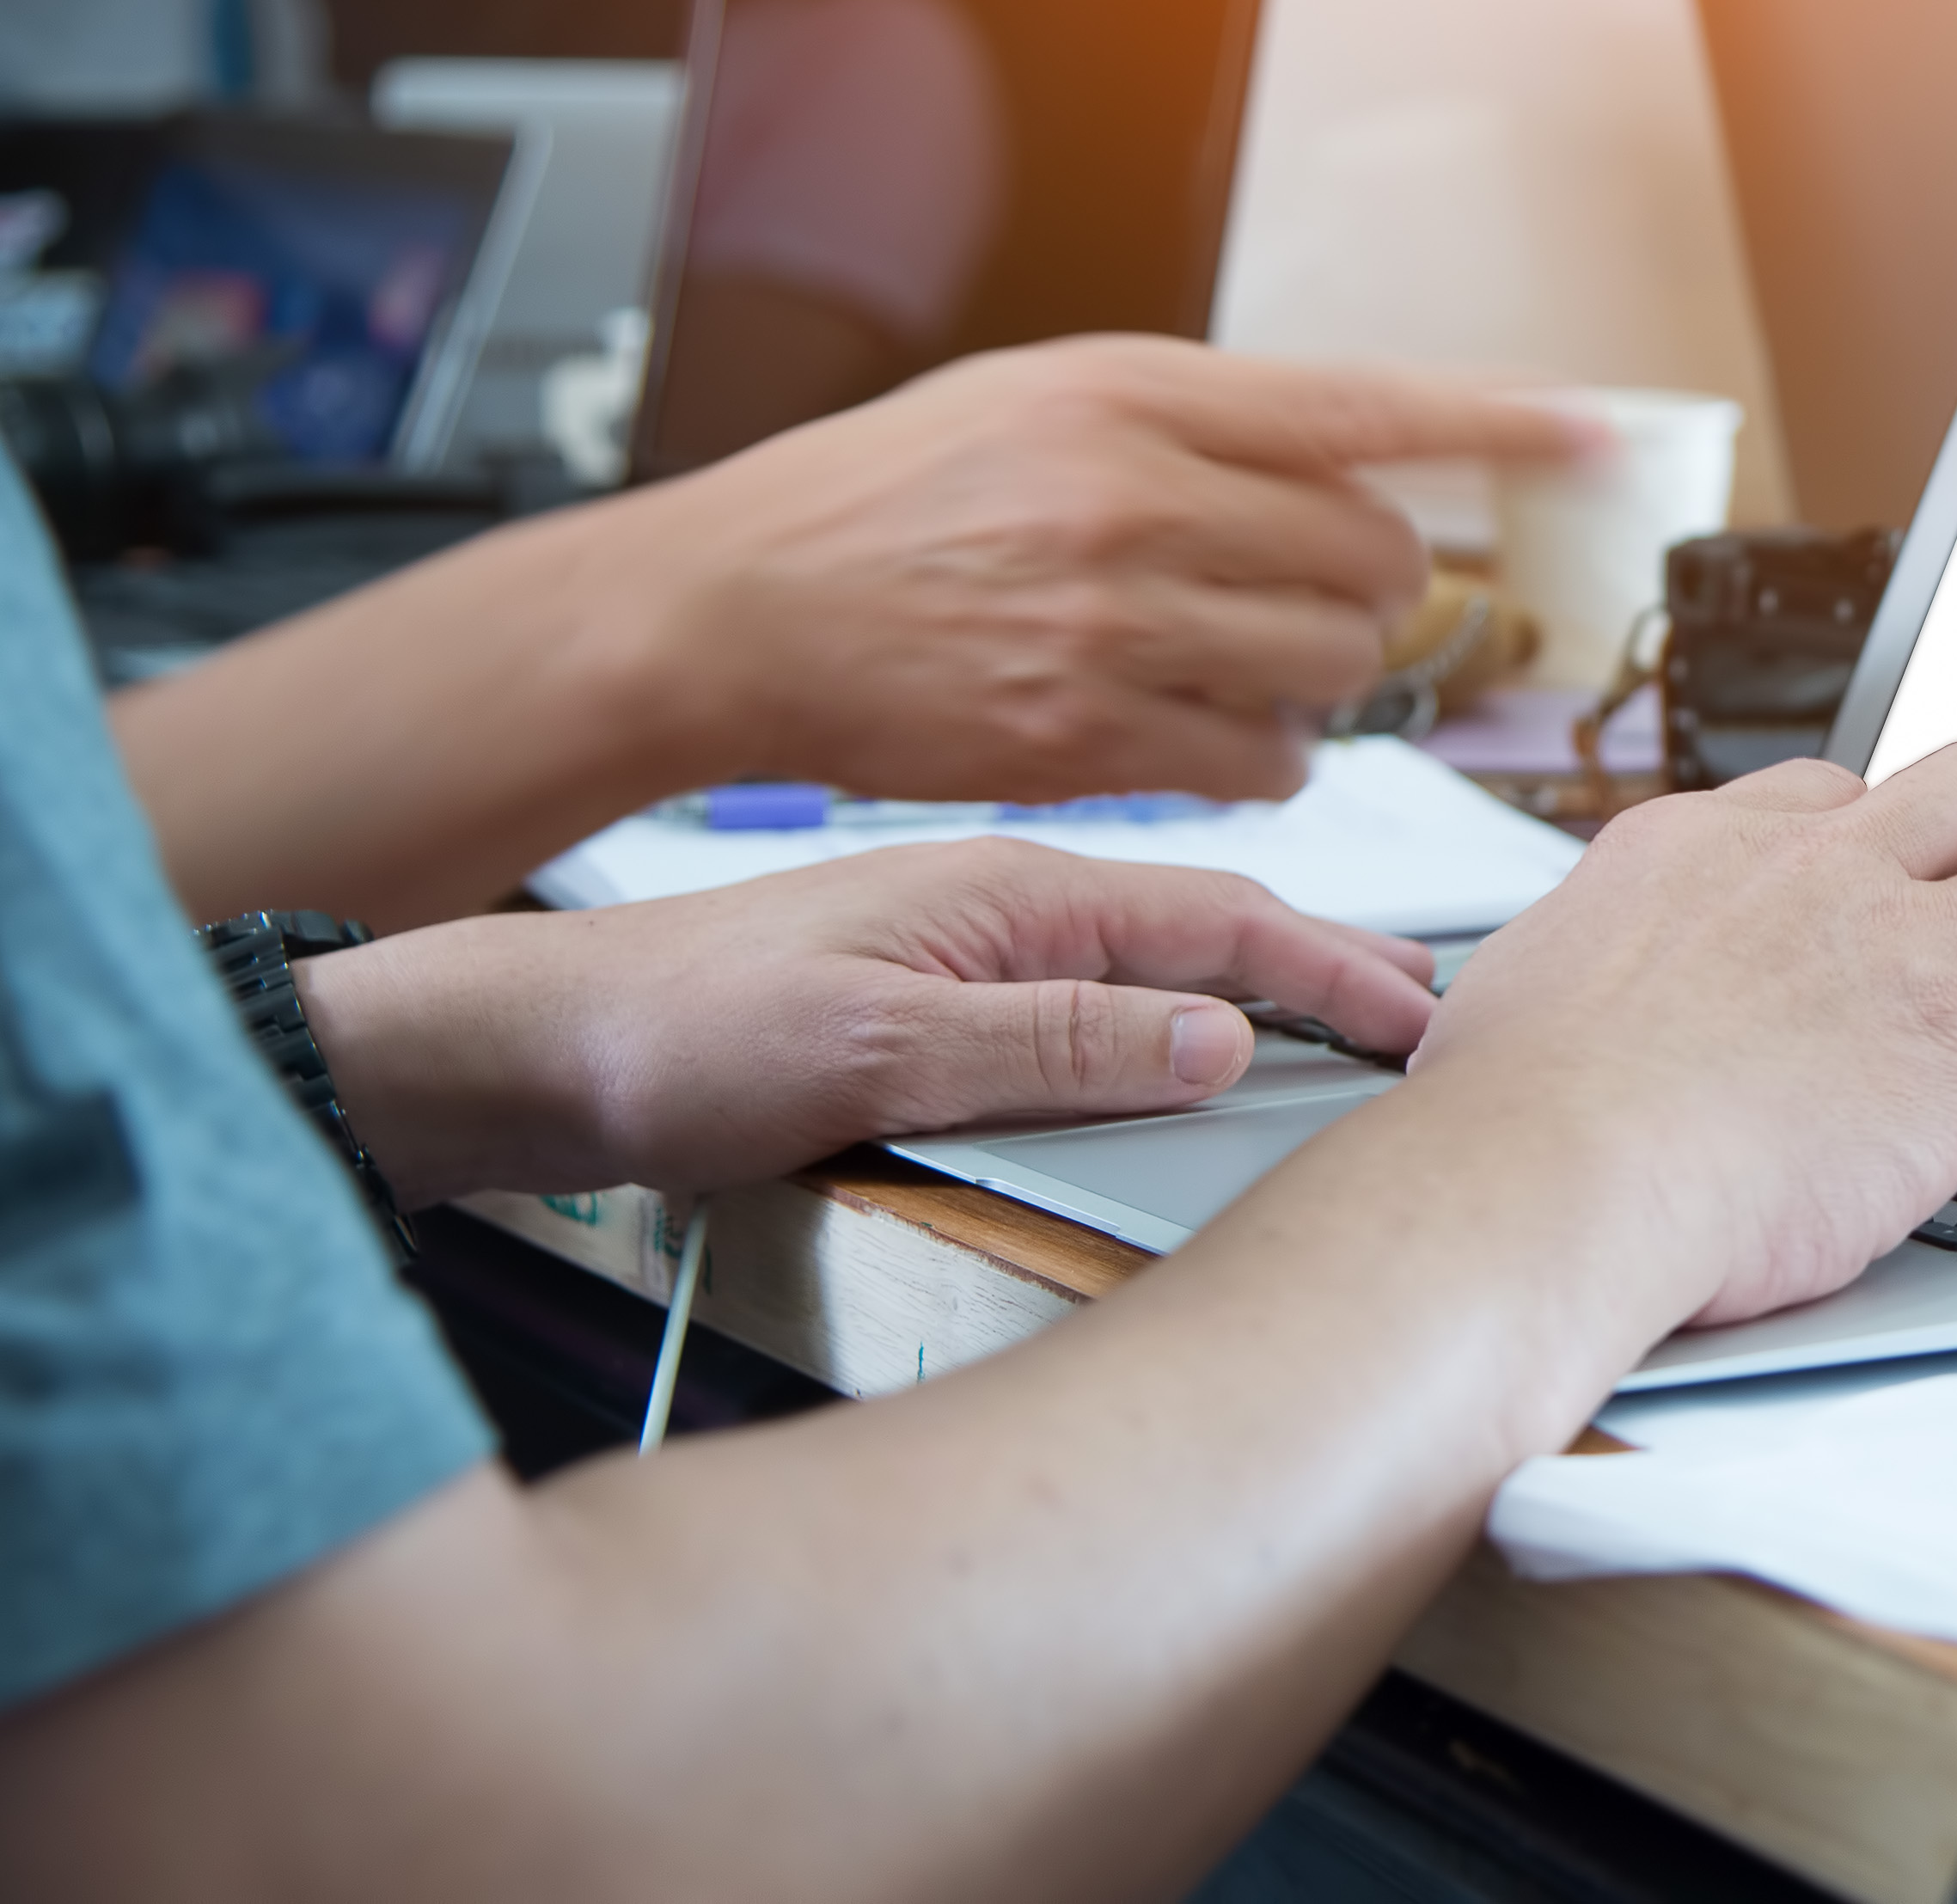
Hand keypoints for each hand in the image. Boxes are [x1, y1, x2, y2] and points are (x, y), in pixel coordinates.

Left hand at [297, 839, 1438, 1205]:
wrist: (528, 1051)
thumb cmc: (676, 1032)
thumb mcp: (881, 1049)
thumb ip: (1056, 1040)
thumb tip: (1216, 1032)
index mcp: (1011, 892)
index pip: (1221, 922)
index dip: (1340, 968)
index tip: (1429, 1012)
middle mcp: (1002, 908)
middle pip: (1207, 935)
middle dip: (1329, 974)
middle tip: (1426, 1031)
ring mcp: (968, 952)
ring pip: (1154, 970)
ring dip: (1260, 999)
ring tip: (1345, 1044)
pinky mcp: (932, 1003)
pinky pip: (1094, 1007)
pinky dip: (1175, 1029)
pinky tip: (1187, 1065)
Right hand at [625, 336, 1590, 810]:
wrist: (737, 606)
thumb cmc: (888, 499)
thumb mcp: (1041, 397)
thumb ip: (1197, 421)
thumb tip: (1351, 453)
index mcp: (1132, 394)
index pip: (1368, 405)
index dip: (1505, 423)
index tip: (1599, 434)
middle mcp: (1133, 497)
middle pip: (1376, 555)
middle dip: (1381, 585)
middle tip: (1329, 594)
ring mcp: (1112, 621)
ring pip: (1335, 662)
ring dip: (1330, 675)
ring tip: (1257, 660)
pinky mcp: (1088, 734)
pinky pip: (1269, 761)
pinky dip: (1277, 758)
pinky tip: (1226, 734)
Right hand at [1399, 742, 1956, 1327]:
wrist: (1557, 1173)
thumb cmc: (1516, 1119)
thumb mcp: (1531, 987)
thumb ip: (1593, 971)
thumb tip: (1572, 1005)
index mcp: (1700, 846)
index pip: (1826, 793)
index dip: (1882, 827)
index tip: (1903, 862)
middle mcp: (1814, 872)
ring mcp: (1898, 947)